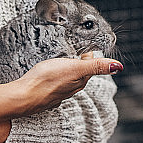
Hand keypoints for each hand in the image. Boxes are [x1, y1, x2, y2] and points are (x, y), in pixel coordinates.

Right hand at [0, 56, 122, 123]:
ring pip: (67, 79)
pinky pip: (54, 84)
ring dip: (67, 69)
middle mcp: (71, 89)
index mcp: (80, 81)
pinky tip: (50, 74)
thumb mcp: (75, 68)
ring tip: (62, 60)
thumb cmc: (48, 80)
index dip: (88, 55)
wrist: (24, 96)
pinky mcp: (45, 94)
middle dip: (79, 62)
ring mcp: (57, 92)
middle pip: (79, 73)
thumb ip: (96, 66)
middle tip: (75, 50)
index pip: (89, 66)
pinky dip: (55, 77)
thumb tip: (119, 67)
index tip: (85, 47)